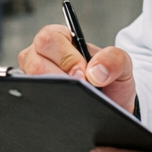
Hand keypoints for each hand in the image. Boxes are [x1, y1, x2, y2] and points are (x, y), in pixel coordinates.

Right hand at [18, 24, 135, 112]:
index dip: (65, 57)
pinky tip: (64, 113)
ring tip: (73, 102)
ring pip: (29, 83)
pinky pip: (30, 102)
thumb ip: (114, 59)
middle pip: (33, 61)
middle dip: (57, 77)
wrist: (112, 107)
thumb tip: (94, 72)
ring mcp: (34, 78)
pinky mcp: (33, 99)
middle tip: (80, 89)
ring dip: (52, 93)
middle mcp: (41, 56)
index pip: (49, 39)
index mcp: (60, 39)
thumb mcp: (122, 65)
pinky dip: (46, 108)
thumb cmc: (111, 80)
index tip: (82, 74)